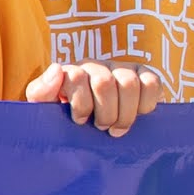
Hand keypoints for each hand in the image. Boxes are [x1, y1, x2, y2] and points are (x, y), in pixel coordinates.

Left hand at [26, 57, 160, 135]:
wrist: (87, 125)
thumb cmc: (65, 118)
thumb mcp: (44, 107)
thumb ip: (41, 91)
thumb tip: (58, 69)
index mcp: (72, 72)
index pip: (77, 77)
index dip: (81, 105)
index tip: (80, 121)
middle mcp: (97, 66)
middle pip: (104, 83)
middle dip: (105, 113)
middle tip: (103, 128)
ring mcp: (122, 68)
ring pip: (129, 84)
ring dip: (125, 113)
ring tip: (118, 128)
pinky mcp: (144, 75)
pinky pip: (152, 83)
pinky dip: (146, 103)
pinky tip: (138, 115)